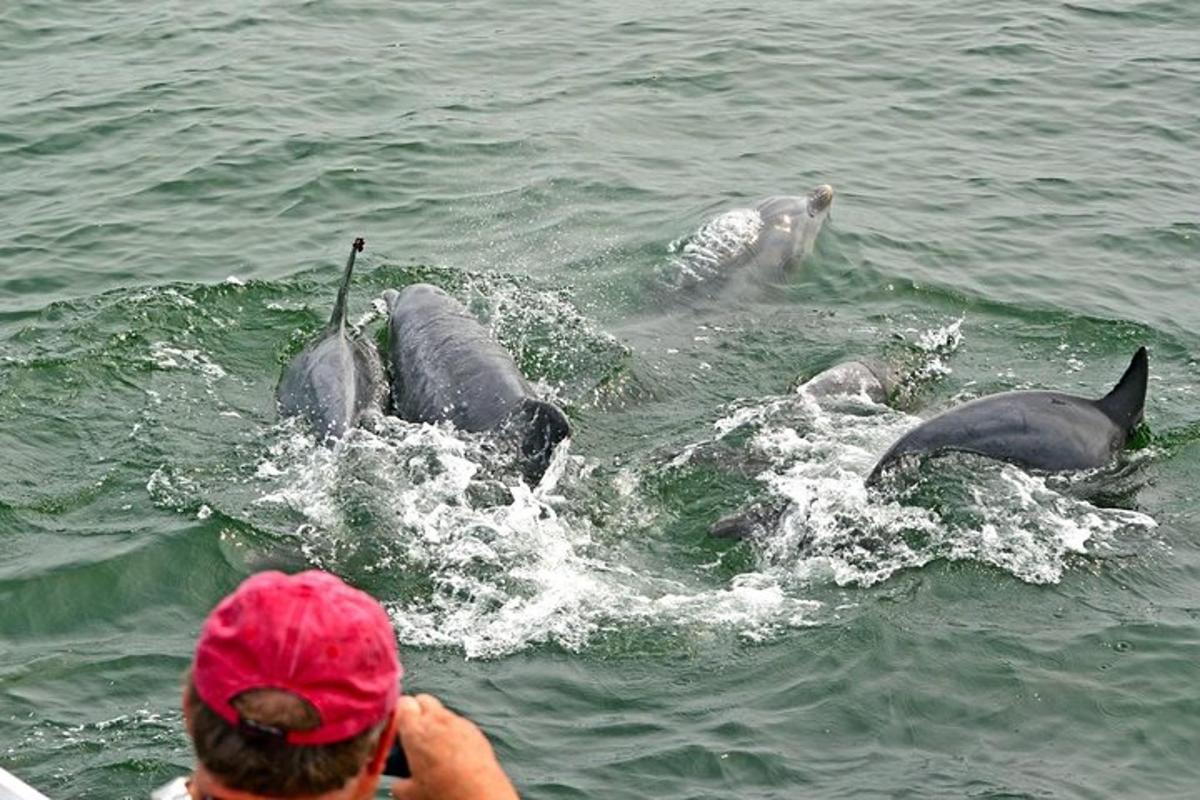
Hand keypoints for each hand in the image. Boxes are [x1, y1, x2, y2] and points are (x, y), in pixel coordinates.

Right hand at [390, 693, 518, 799]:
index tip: (397, 730)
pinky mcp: (476, 731)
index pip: (402, 704)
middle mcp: (438, 720)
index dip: (398, 715)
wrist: (481, 798)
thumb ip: (399, 783)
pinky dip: (453, 732)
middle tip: (415, 736)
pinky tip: (454, 753)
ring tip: (435, 748)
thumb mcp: (411, 794)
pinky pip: (459, 724)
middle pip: (422, 700)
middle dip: (417, 712)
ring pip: (442, 711)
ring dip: (436, 723)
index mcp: (416, 731)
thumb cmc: (444, 794)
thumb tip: (398, 783)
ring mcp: (459, 723)